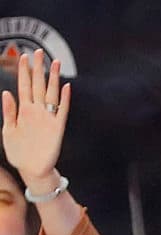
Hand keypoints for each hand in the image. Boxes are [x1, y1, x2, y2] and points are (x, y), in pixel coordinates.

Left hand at [1, 49, 70, 188]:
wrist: (32, 170)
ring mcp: (48, 119)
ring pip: (51, 94)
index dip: (23, 72)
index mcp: (23, 111)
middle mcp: (36, 111)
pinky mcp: (58, 129)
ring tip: (55, 63)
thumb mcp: (8, 131)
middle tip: (39, 52)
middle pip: (38, 85)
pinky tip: (67, 88)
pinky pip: (62, 111)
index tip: (24, 57)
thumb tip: (7, 92)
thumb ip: (8, 112)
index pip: (23, 86)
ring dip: (53, 79)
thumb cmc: (19, 152)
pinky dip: (65, 100)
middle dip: (38, 69)